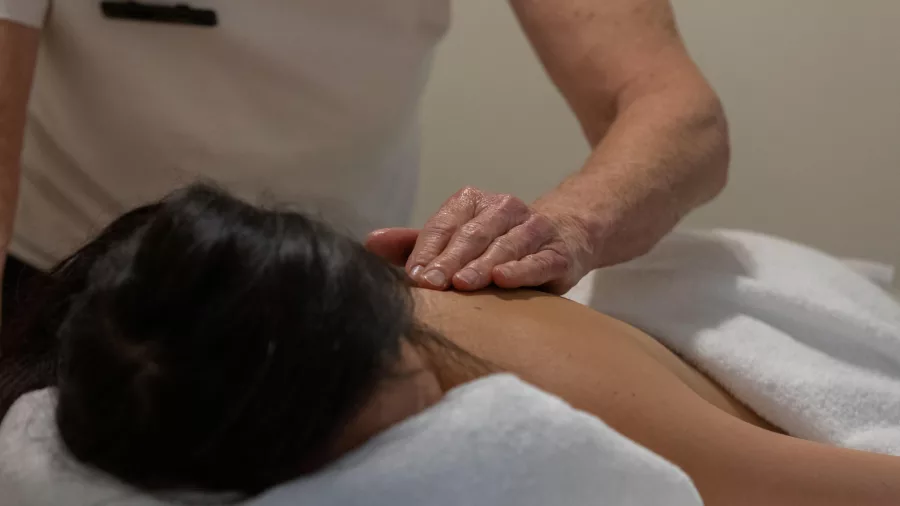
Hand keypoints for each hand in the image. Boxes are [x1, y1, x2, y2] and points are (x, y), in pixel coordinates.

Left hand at [367, 187, 593, 293]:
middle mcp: (503, 209)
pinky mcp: (558, 252)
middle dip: (450, 260)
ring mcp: (533, 228)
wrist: (564, 237)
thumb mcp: (454, 240)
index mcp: (472, 202)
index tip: (413, 277)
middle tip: (432, 284)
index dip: (427, 250)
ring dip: (482, 264)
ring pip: (505, 245)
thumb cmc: (495, 244)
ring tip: (463, 283)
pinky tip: (503, 279)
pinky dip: (522, 269)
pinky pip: (539, 260)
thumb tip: (370, 242)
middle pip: (472, 234)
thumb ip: (414, 243)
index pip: (445, 225)